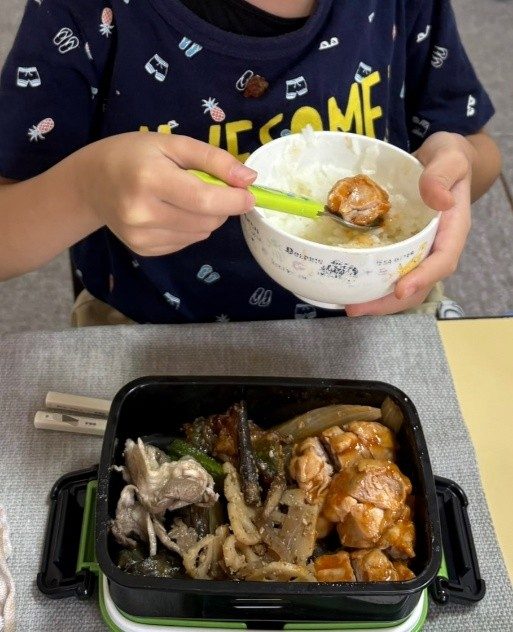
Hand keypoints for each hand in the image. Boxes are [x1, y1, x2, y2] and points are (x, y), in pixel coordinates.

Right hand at [78, 132, 255, 255]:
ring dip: (207, 218)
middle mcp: (142, 213)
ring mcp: (141, 236)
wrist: (90, 183)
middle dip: (221, 206)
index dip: (235, 200)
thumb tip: (249, 179)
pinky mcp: (143, 250)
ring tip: (185, 198)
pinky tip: (172, 212)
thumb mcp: (173, 144)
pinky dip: (190, 228)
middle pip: (207, 221)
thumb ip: (213, 159)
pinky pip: (186, 243)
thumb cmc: (134, 155)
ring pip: (200, 234)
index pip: (206, 200)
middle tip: (210, 188)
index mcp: (150, 180)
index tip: (250, 195)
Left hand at [346, 132, 475, 315]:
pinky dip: (374, 283)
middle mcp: (437, 246)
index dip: (423, 278)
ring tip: (350, 307)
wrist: (440, 159)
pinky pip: (392, 271)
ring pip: (404, 284)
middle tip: (358, 308)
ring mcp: (420, 250)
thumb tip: (439, 200)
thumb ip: (442, 175)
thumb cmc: (447, 157)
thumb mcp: (449, 158)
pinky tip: (351, 288)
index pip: (443, 260)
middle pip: (419, 284)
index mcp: (453, 229)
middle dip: (390, 301)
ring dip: (379, 300)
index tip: (401, 289)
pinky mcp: (404, 248)